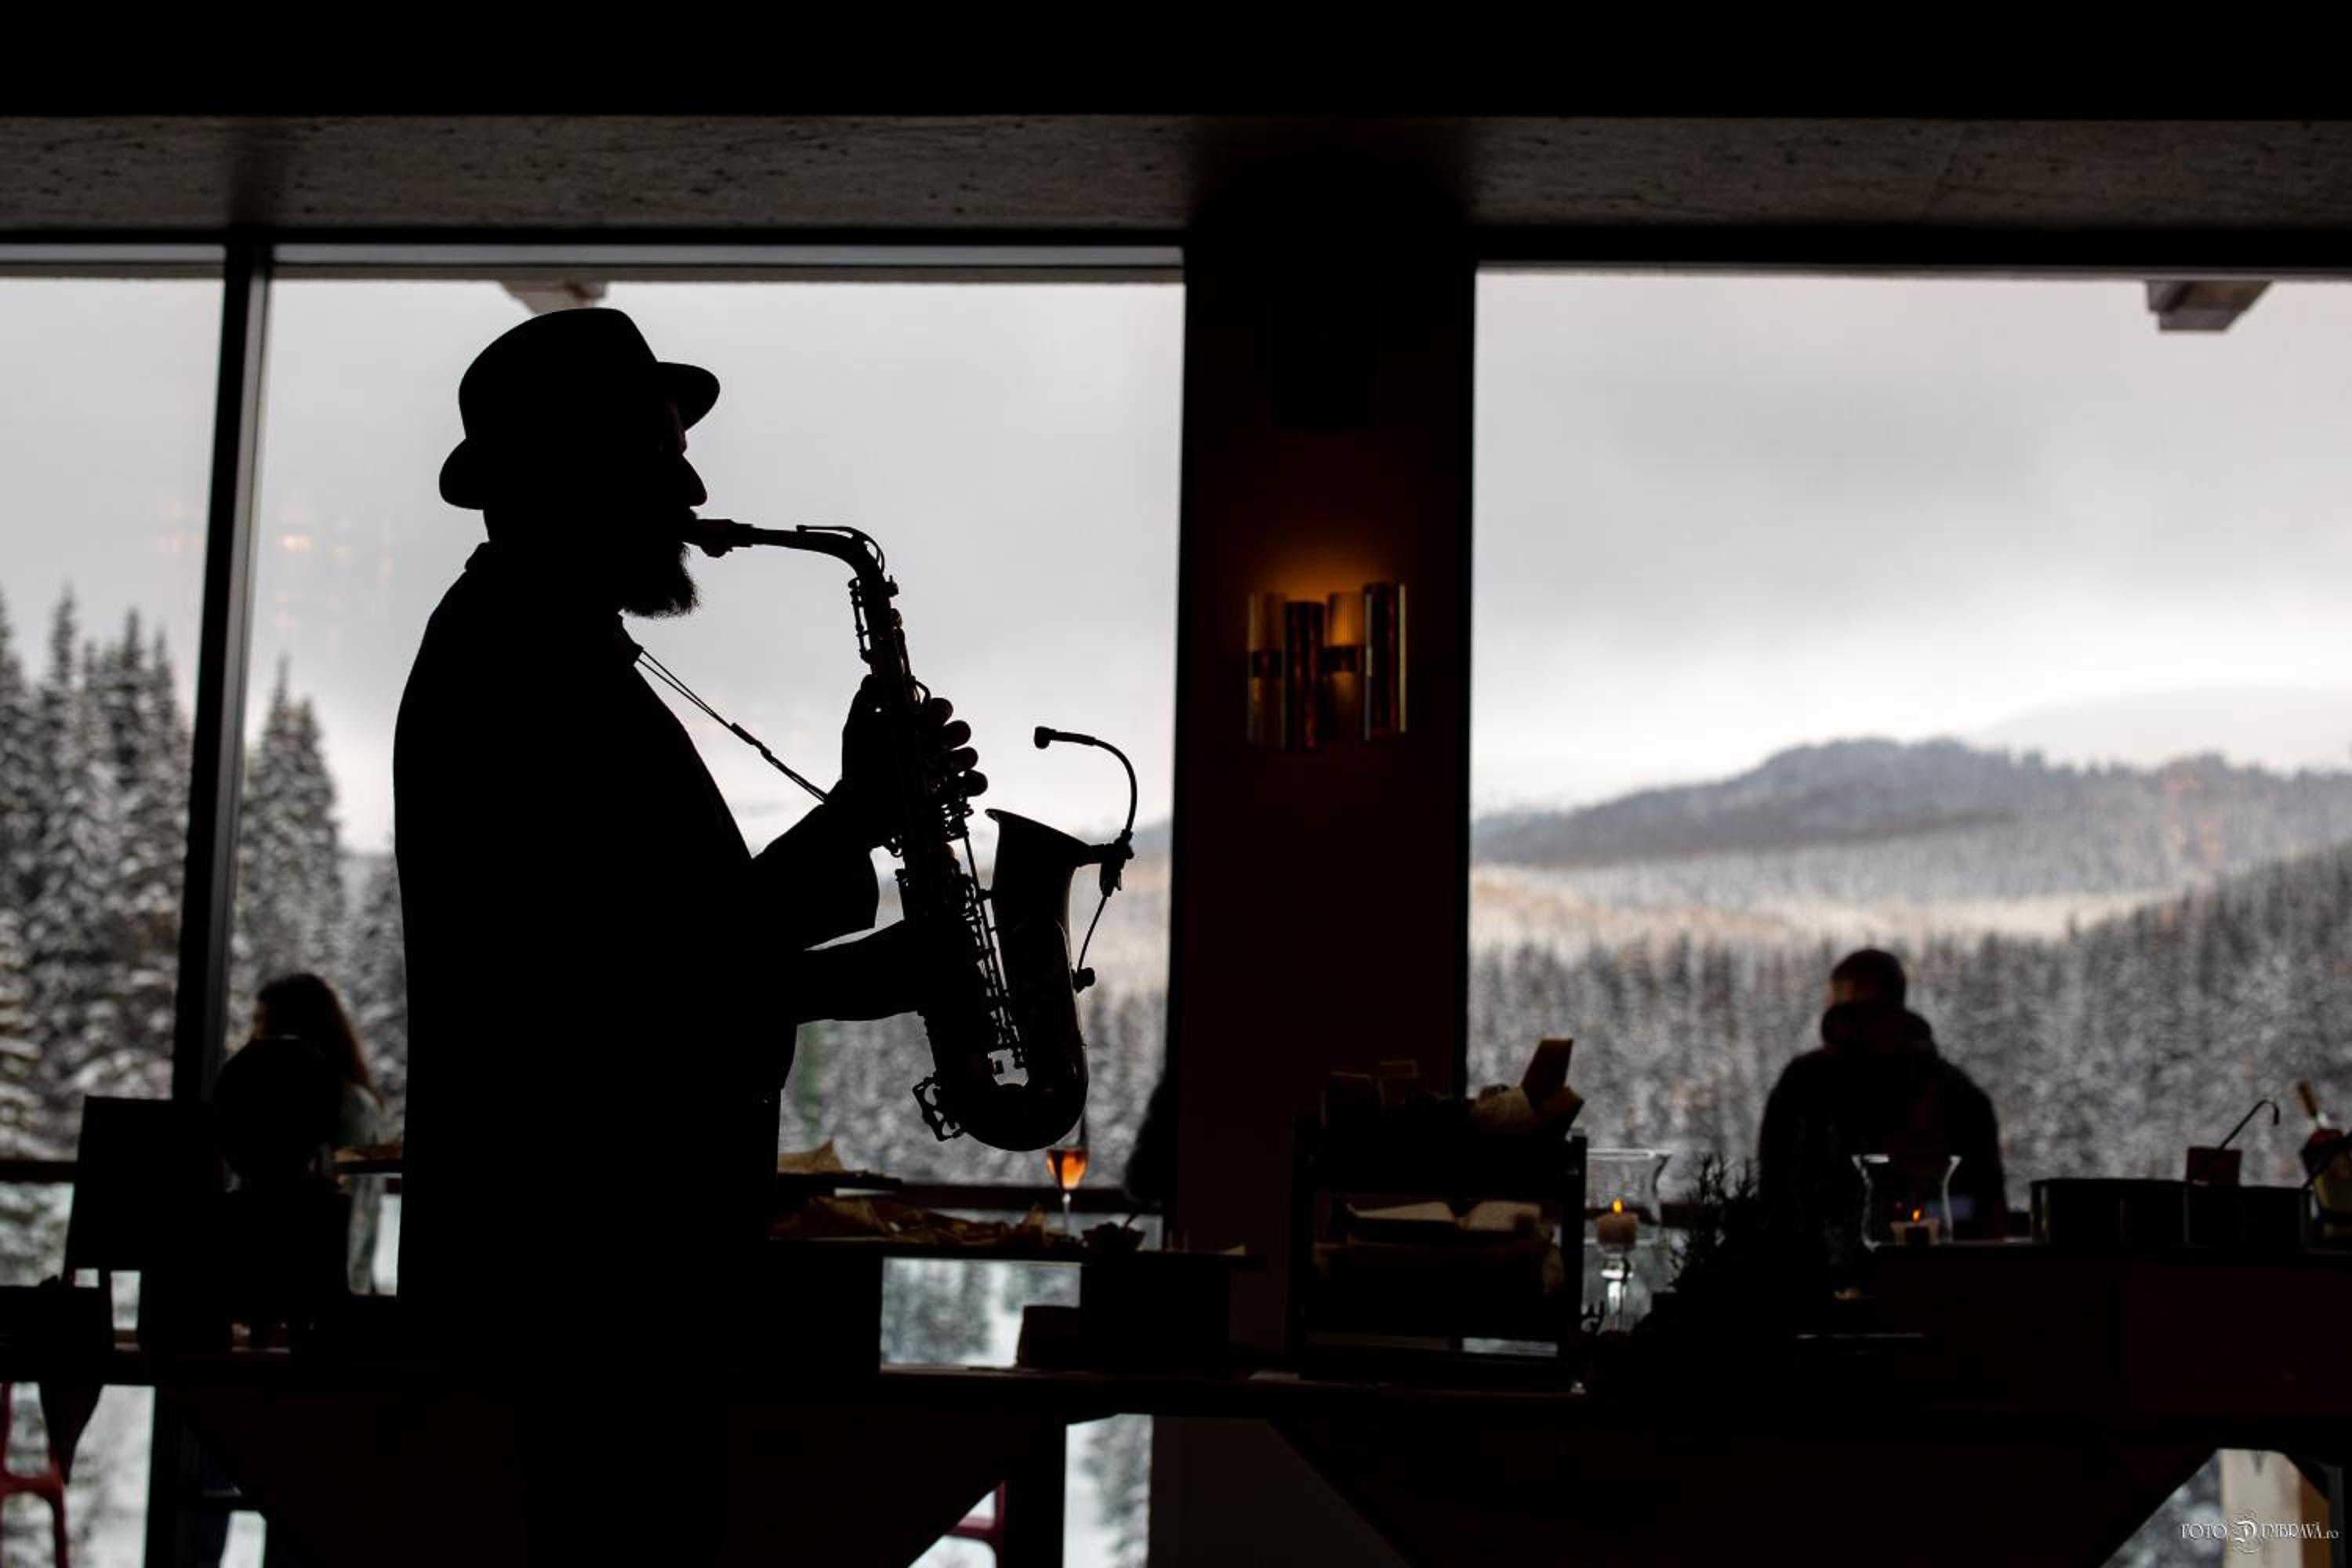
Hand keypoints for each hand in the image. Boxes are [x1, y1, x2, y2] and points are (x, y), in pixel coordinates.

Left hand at [832, 676, 986, 848]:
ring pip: (970, 754)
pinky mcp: (951, 793)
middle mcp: (935, 745)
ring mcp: (945, 769)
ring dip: (962, 757)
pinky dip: (975, 782)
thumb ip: (865, 702)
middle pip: (960, 730)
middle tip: (934, 745)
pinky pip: (977, 783)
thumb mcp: (856, 730)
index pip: (940, 708)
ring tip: (943, 767)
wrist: (858, 804)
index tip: (925, 719)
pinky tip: (957, 786)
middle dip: (951, 734)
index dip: (939, 710)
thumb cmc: (858, 765)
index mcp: (919, 726)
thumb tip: (872, 678)